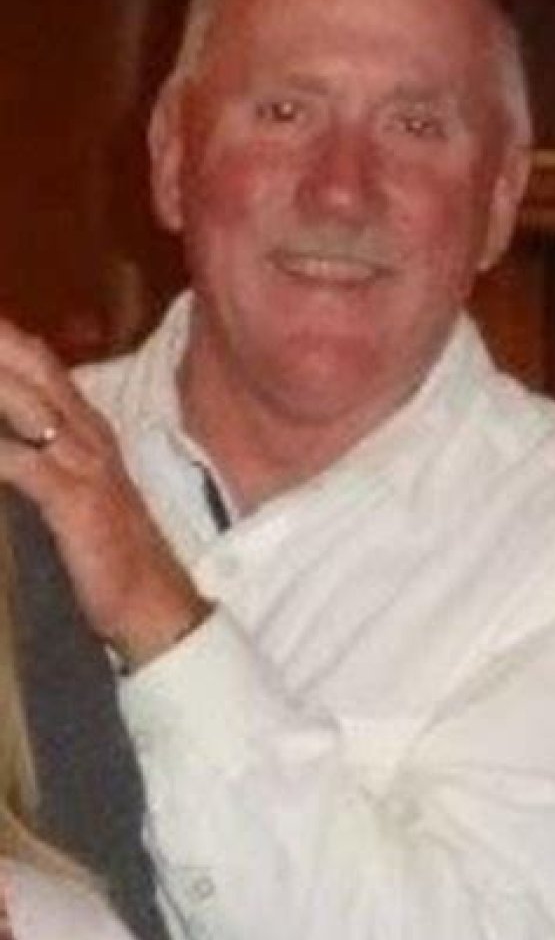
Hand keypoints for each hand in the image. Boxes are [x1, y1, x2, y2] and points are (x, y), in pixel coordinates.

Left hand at [0, 319, 207, 668]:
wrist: (155, 602)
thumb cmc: (111, 550)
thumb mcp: (78, 488)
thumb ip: (44, 453)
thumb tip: (10, 436)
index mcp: (89, 427)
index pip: (41, 363)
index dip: (6, 337)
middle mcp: (88, 434)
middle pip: (33, 367)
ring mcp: (85, 465)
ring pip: (27, 404)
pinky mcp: (77, 502)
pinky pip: (24, 464)